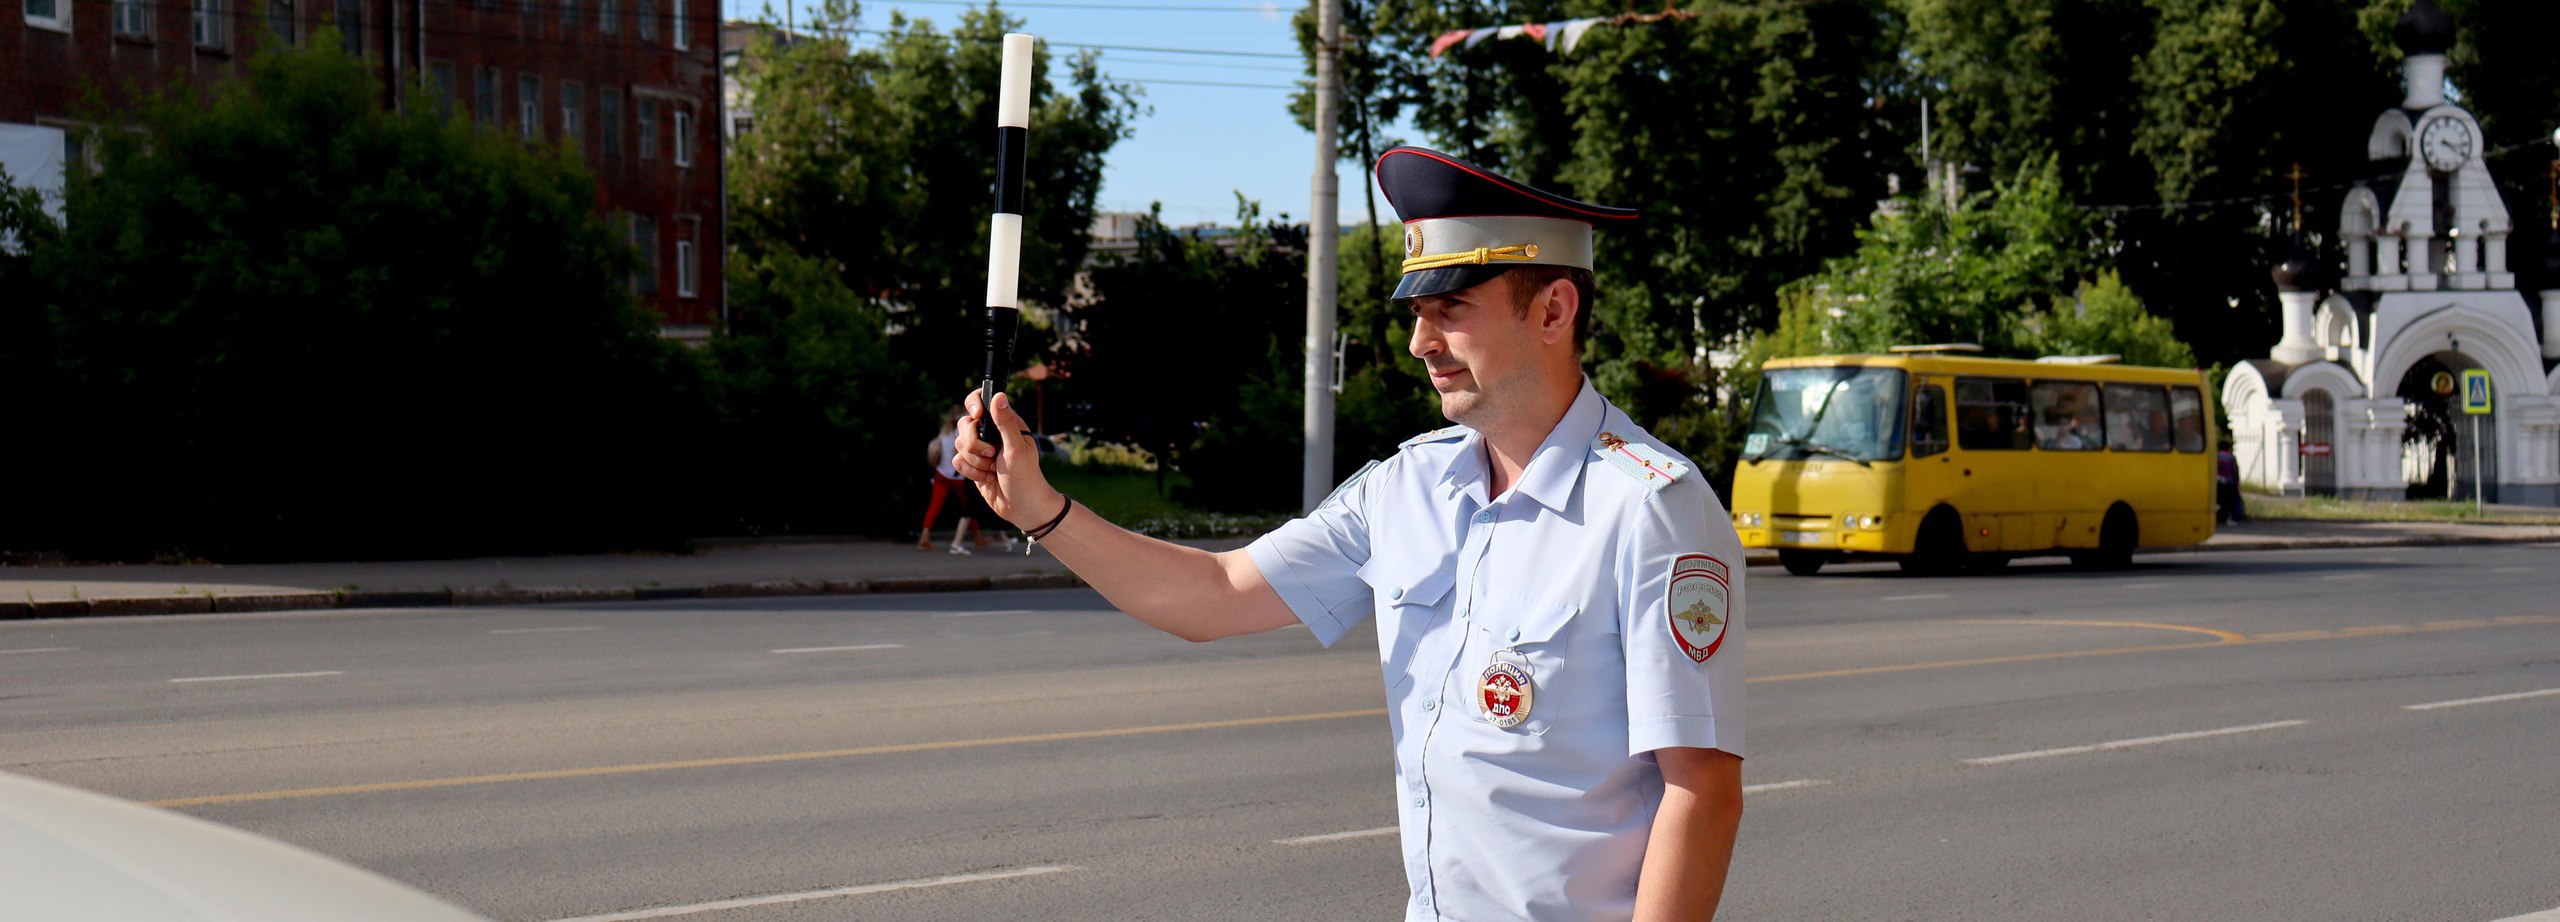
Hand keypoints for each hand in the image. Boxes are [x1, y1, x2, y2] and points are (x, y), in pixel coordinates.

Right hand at [954, 390, 1063, 529]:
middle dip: (974, 444)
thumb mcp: (1017, 449)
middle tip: (993, 454)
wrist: (1022, 507)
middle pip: (964, 424)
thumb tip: (998, 395)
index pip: (981, 399)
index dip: (973, 404)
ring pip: (959, 444)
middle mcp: (991, 432)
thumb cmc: (1026, 477)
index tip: (977, 416)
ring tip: (994, 469)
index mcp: (1005, 422)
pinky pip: (958, 461)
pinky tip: (988, 478)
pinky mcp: (973, 464)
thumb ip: (1006, 423)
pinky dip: (972, 472)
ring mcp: (980, 449)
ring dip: (976, 461)